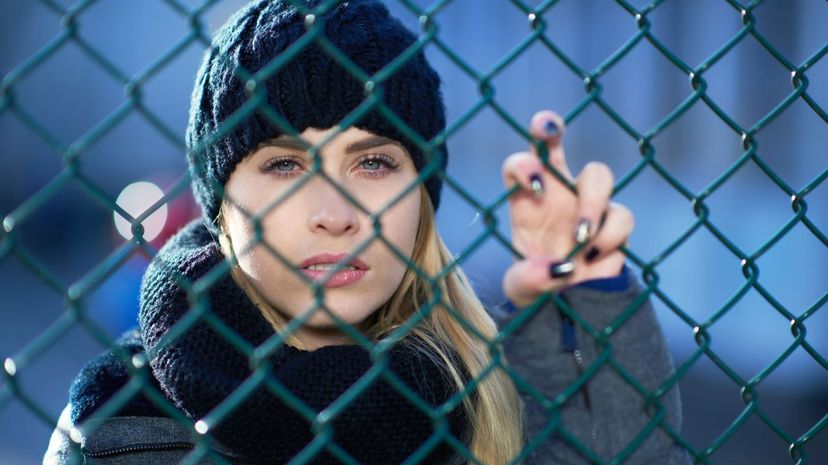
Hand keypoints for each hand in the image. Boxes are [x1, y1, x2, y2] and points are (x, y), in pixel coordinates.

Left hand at [501, 111, 633, 307]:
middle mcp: (557, 193)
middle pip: (556, 145)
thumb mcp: (522, 290)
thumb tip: (555, 270)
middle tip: (550, 135)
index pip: (520, 165)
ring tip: (581, 240)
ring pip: (599, 175)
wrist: (570, 309)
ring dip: (591, 204)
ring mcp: (589, 204)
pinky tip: (595, 258)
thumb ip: (530, 280)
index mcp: (527, 201)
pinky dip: (610, 236)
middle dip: (552, 129)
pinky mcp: (615, 224)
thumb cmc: (537, 287)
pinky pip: (620, 216)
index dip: (524, 164)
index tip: (533, 184)